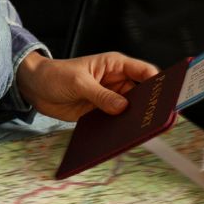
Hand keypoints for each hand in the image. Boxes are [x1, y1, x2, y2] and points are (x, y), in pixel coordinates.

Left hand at [15, 50, 158, 120]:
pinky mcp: (101, 113)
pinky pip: (116, 122)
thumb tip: (122, 107)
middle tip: (157, 119)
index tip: (168, 95)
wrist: (35, 88)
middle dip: (150, 105)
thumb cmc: (56, 75)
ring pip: (130, 110)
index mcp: (115, 65)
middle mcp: (116, 82)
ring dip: (135, 120)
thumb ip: (101, 95)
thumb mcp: (79, 82)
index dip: (159, 82)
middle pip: (142, 94)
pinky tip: (123, 138)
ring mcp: (109, 99)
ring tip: (141, 132)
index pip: (144, 71)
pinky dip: (120, 129)